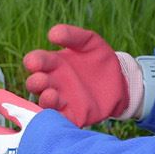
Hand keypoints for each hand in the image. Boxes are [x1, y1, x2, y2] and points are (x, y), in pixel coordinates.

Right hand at [22, 24, 137, 126]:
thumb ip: (72, 36)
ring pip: (45, 103)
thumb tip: (52, 34)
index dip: (33, 62)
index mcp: (53, 63)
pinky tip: (60, 114)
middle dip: (36, 82)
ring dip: (45, 100)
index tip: (34, 62)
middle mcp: (52, 82)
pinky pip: (61, 119)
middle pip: (36, 84)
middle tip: (41, 79)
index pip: (36, 62)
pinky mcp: (73, 115)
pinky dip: (57, 119)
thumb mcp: (90, 42)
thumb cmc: (99, 59)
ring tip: (50, 94)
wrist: (120, 81)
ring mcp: (61, 100)